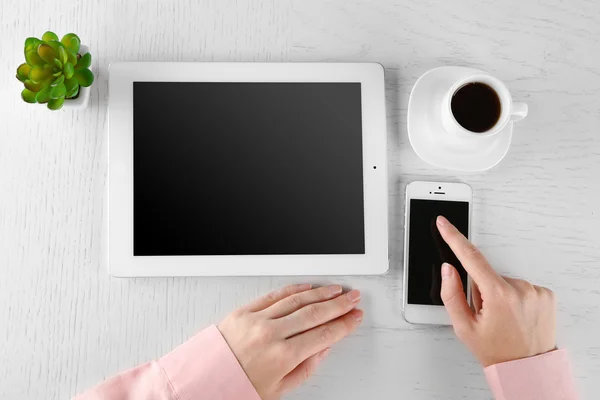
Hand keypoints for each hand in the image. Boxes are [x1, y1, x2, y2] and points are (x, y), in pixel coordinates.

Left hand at [218, 284, 362, 399]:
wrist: (204, 381)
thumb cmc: (238, 387)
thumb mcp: (278, 390)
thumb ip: (305, 368)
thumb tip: (324, 348)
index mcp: (283, 357)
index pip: (323, 334)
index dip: (343, 324)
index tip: (354, 317)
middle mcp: (271, 334)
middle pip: (314, 313)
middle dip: (338, 304)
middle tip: (352, 298)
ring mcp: (257, 320)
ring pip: (297, 300)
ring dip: (320, 293)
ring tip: (336, 290)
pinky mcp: (245, 311)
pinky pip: (275, 295)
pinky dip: (294, 289)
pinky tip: (308, 287)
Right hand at [436, 215, 555, 366]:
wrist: (527, 369)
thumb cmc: (495, 351)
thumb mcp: (463, 327)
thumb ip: (451, 294)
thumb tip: (448, 269)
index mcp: (497, 295)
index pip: (470, 257)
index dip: (454, 237)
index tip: (444, 223)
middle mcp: (519, 288)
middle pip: (486, 275)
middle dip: (481, 289)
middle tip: (486, 314)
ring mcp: (535, 290)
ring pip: (503, 281)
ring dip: (499, 294)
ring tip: (503, 318)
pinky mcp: (546, 294)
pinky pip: (520, 287)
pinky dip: (514, 297)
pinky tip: (515, 315)